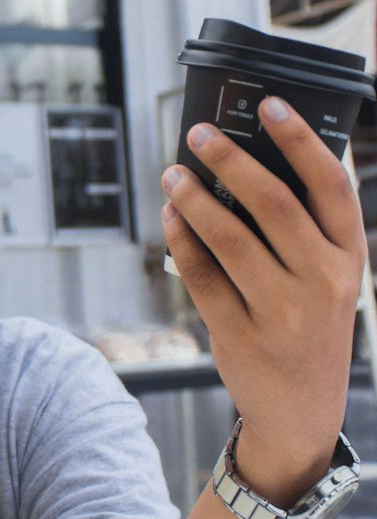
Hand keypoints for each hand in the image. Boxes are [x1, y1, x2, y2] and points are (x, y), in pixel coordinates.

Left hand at [161, 96, 364, 501]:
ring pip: (229, 237)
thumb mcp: (329, 280)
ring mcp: (281, 312)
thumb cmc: (310, 328)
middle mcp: (321, 282)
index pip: (331, 186)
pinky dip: (181, 240)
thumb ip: (304, 230)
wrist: (303, 414)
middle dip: (230, 160)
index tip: (269, 104)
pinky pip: (201, 276)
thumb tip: (250, 161)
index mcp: (349, 259)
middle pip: (273, 204)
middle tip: (197, 133)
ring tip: (171, 173)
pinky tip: (170, 217)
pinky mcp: (240, 335)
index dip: (300, 139)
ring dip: (194, 198)